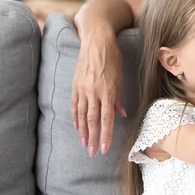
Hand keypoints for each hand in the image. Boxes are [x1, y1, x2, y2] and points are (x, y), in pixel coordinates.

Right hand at [71, 27, 125, 156]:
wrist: (96, 41)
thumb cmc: (113, 58)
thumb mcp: (120, 77)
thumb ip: (118, 98)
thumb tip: (120, 115)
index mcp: (108, 91)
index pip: (106, 119)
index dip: (105, 135)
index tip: (103, 149)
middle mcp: (94, 92)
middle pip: (92, 121)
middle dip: (92, 139)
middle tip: (91, 153)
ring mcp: (83, 89)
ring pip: (81, 116)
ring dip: (83, 132)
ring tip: (84, 144)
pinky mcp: (75, 85)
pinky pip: (74, 105)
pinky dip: (75, 118)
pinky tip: (76, 127)